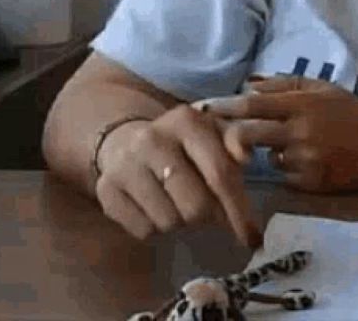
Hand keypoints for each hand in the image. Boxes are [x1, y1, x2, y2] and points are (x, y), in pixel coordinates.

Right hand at [93, 104, 262, 248]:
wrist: (126, 140)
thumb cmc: (183, 143)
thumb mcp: (213, 133)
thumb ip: (236, 142)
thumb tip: (245, 157)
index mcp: (187, 121)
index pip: (220, 173)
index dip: (239, 210)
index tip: (251, 237)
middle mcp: (153, 139)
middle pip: (196, 206)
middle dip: (208, 217)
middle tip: (207, 212)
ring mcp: (126, 164)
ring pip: (170, 222)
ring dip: (181, 223)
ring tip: (177, 202)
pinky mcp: (106, 189)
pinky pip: (144, 230)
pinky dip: (156, 228)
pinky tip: (155, 207)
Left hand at [201, 76, 357, 192]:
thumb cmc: (351, 113)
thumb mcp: (322, 89)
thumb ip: (285, 85)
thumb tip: (249, 85)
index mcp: (301, 105)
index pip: (253, 105)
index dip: (225, 106)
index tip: (202, 108)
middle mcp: (299, 132)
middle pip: (248, 135)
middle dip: (231, 136)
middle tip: (221, 137)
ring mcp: (304, 160)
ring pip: (266, 158)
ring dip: (266, 153)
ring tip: (286, 146)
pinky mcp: (310, 184)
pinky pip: (284, 176)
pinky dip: (286, 168)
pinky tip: (304, 161)